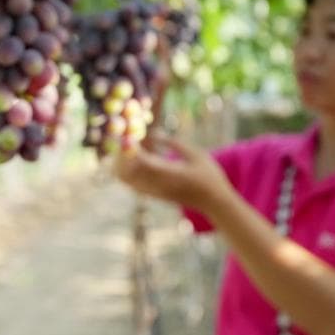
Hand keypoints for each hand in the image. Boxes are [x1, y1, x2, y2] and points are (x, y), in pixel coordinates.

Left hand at [114, 133, 232, 214]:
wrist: (214, 203)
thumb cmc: (209, 175)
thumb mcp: (195, 154)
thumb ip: (173, 143)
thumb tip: (153, 133)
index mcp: (169, 173)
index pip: (139, 160)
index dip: (130, 145)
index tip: (129, 131)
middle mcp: (156, 184)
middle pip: (123, 170)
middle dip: (120, 152)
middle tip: (125, 136)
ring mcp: (152, 192)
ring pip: (123, 177)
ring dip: (120, 160)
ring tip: (129, 143)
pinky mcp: (150, 195)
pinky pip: (129, 181)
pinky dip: (126, 167)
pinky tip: (135, 154)